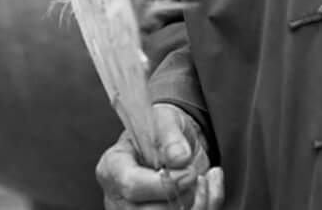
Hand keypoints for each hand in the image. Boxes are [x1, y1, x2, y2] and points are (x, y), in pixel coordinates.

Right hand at [96, 103, 224, 208]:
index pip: (132, 186)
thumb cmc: (161, 131)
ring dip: (198, 204)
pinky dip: (207, 206)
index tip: (189, 172)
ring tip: (203, 179)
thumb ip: (171, 134)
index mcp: (113, 167)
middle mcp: (120, 198)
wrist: (172, 144)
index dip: (164, 184)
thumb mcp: (164, 120)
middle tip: (194, 174)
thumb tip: (180, 158)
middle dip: (182, 197)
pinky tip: (209, 188)